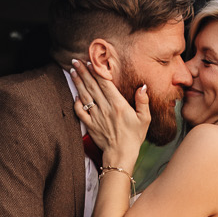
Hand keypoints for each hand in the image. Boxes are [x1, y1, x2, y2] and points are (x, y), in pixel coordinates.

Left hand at [71, 58, 148, 176]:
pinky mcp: (90, 125)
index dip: (96, 71)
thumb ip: (143, 101)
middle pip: (92, 86)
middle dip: (83, 72)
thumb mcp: (144, 119)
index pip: (104, 83)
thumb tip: (143, 86)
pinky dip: (76, 102)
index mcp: (118, 104)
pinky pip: (80, 112)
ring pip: (85, 96)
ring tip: (73, 70)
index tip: (90, 60)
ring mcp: (96, 117)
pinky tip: (75, 95)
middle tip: (76, 60)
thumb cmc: (134, 138)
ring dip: (78, 82)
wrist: (121, 156)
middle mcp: (105, 108)